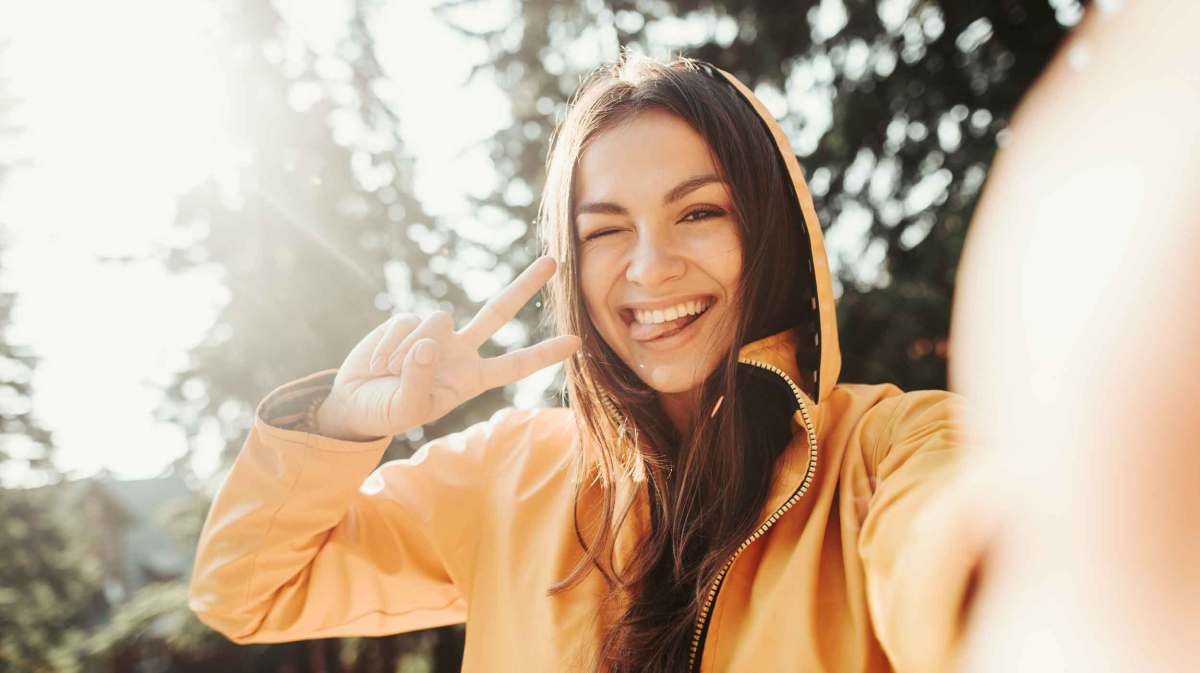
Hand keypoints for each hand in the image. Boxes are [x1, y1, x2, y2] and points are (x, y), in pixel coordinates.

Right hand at [315, 256, 580, 440]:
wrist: (354, 402)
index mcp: (471, 378)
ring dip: (408, 351)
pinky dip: (388, 345)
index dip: (544, 354)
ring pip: (437, 320)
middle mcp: (460, 350)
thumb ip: (419, 380)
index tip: (576, 342)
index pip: (515, 364)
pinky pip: (405, 321)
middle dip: (524, 286)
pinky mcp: (407, 320)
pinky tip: (379, 363)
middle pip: (498, 311)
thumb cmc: (387, 411)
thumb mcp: (406, 408)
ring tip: (390, 374)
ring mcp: (435, 333)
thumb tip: (428, 342)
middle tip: (553, 262)